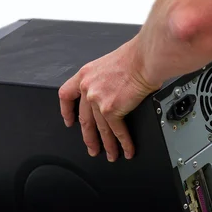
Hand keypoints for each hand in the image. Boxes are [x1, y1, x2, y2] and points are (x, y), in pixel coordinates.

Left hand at [58, 38, 160, 161]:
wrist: (145, 58)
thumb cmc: (135, 56)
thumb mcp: (110, 63)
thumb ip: (105, 79)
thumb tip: (113, 90)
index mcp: (86, 74)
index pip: (66, 95)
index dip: (67, 111)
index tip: (70, 121)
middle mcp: (88, 88)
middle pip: (84, 119)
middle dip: (88, 137)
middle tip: (92, 147)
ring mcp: (97, 100)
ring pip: (101, 129)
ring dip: (107, 145)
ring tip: (111, 154)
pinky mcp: (111, 109)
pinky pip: (116, 131)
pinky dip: (123, 143)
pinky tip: (127, 149)